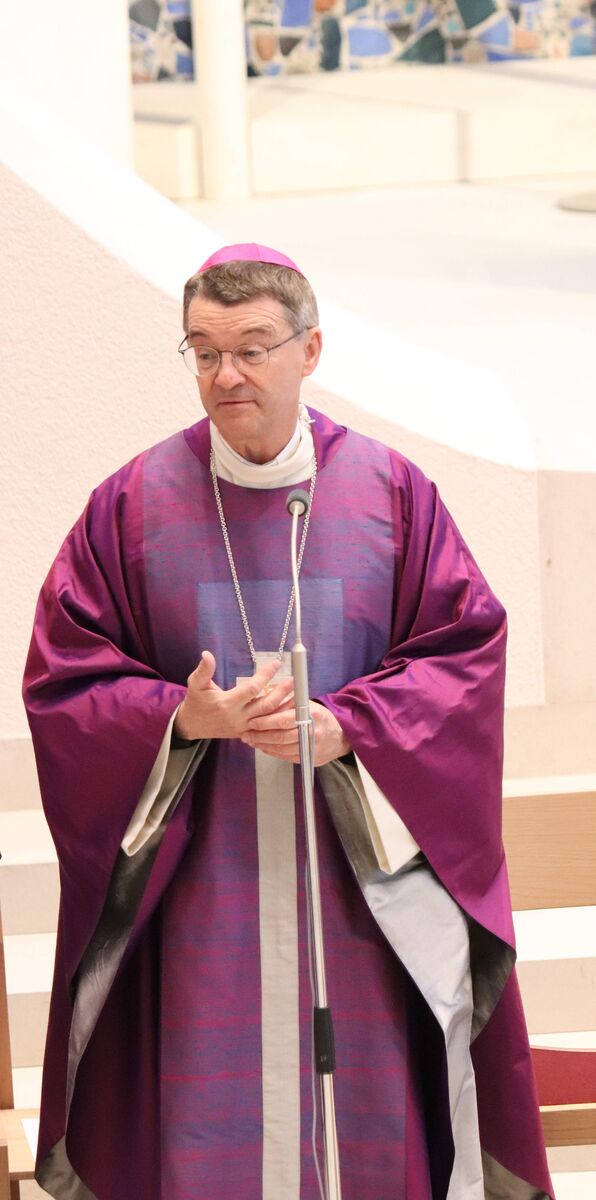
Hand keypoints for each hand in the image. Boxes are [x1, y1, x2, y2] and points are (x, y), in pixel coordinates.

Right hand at [174, 651, 294, 740]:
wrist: (193, 726)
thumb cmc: (195, 703)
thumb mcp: (195, 685)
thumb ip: (203, 670)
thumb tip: (207, 654)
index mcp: (227, 704)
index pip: (251, 689)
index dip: (265, 676)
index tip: (276, 663)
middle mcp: (238, 717)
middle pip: (265, 705)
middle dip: (282, 692)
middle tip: (294, 680)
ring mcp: (244, 727)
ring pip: (269, 718)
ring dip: (284, 707)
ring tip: (297, 694)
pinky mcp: (248, 732)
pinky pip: (267, 726)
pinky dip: (279, 717)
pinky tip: (289, 709)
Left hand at [241, 699, 349, 765]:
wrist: (339, 736)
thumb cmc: (319, 716)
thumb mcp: (308, 704)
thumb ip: (289, 702)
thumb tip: (266, 696)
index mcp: (310, 715)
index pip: (283, 720)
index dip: (265, 722)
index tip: (251, 722)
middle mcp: (311, 732)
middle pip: (280, 737)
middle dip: (260, 736)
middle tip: (246, 734)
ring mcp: (309, 747)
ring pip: (281, 749)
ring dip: (263, 745)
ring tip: (250, 740)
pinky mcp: (307, 758)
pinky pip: (285, 756)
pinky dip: (272, 752)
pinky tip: (263, 747)